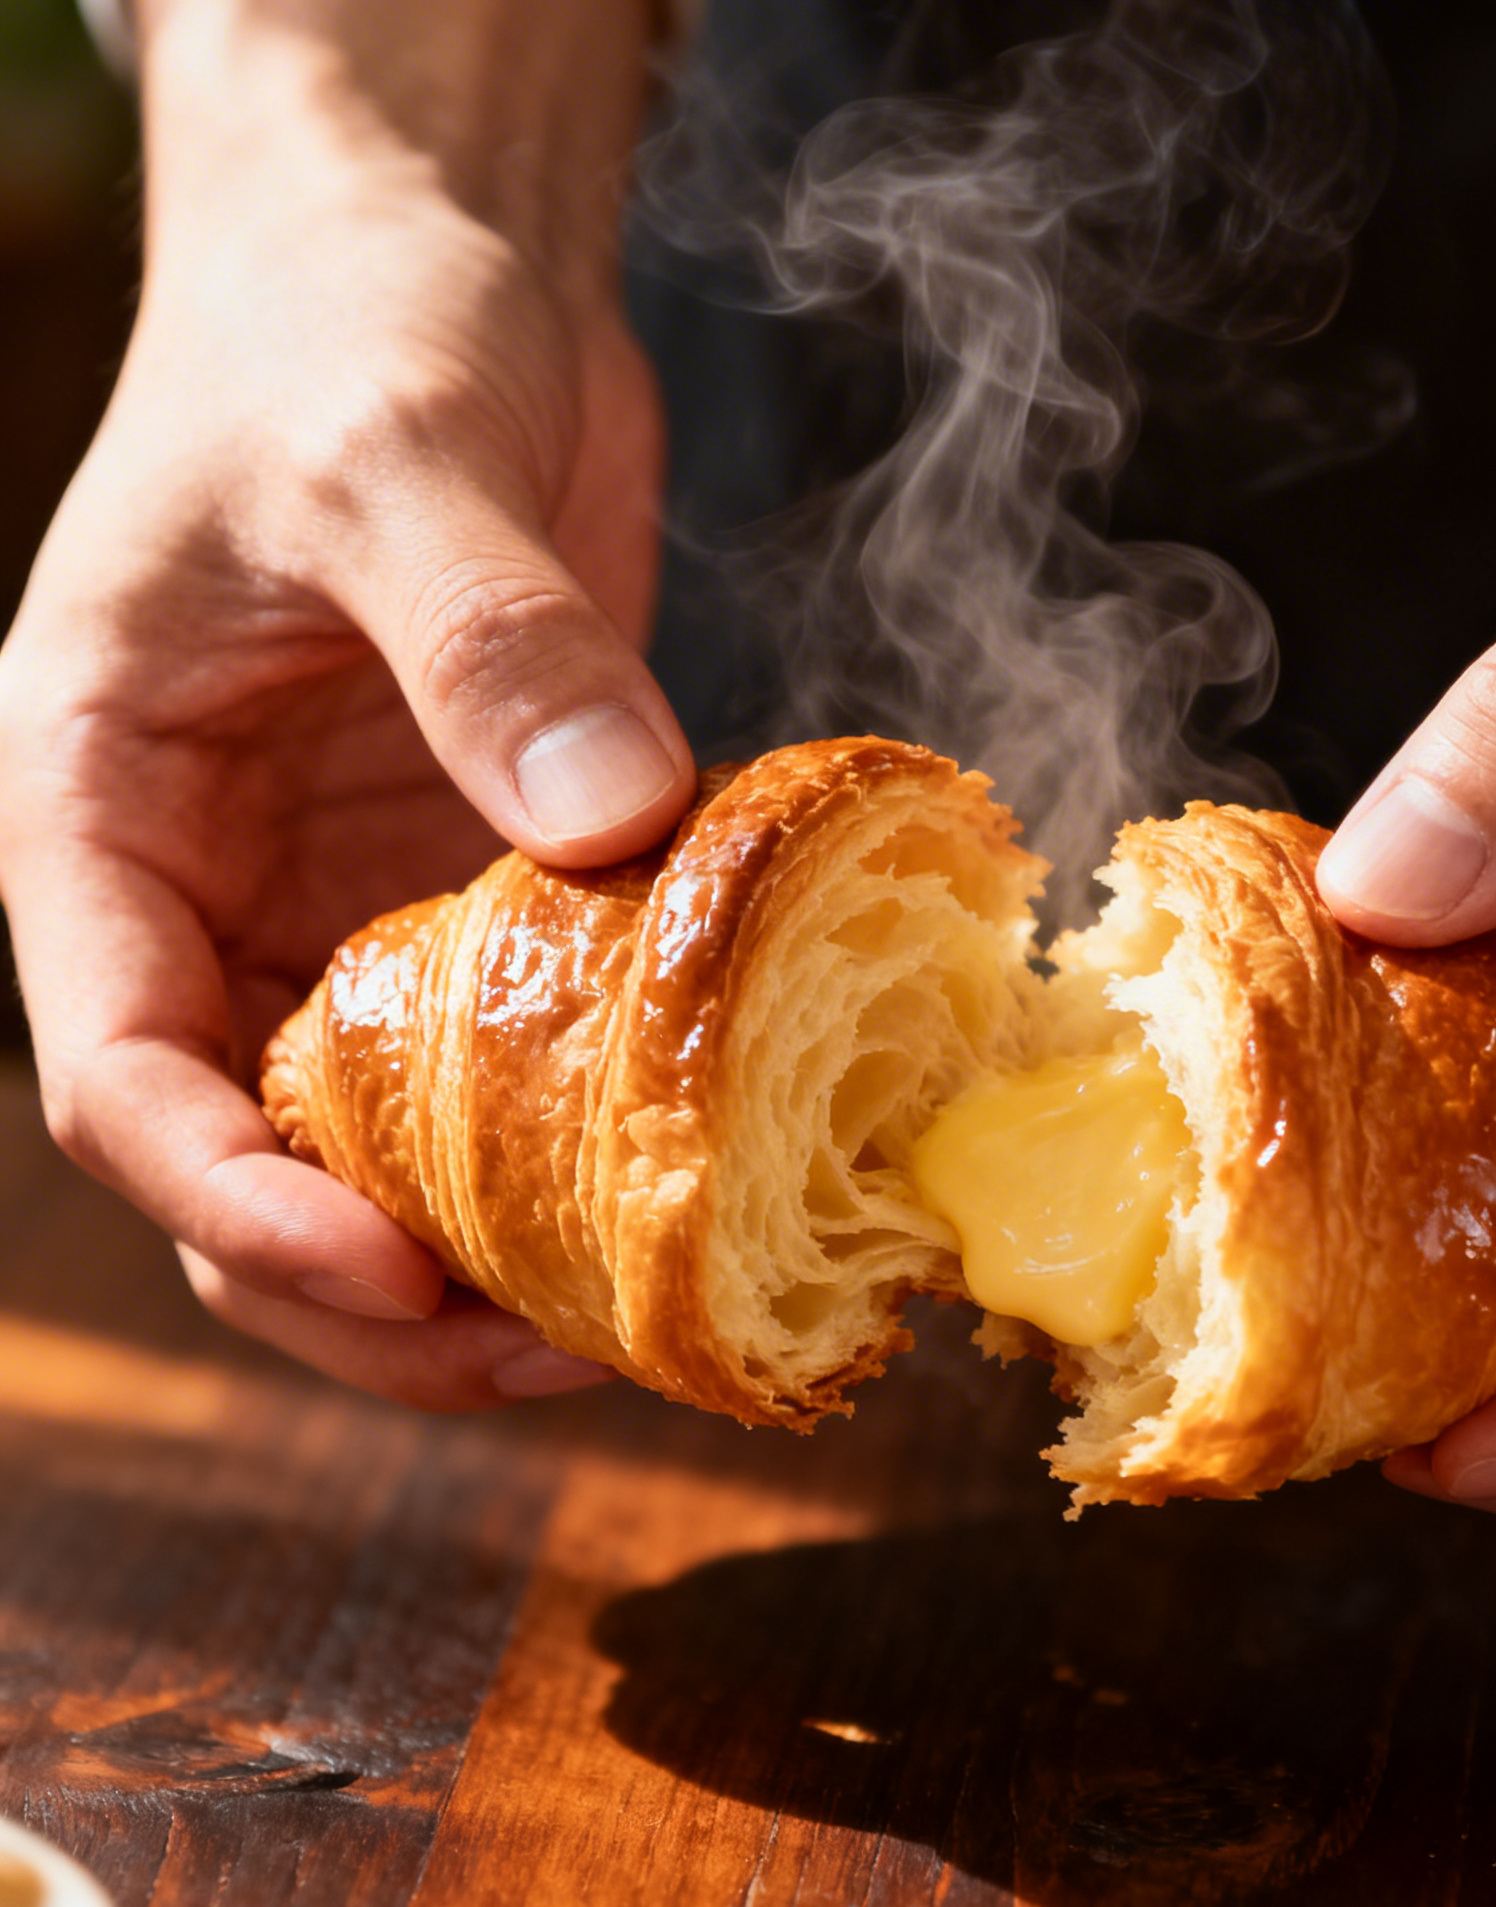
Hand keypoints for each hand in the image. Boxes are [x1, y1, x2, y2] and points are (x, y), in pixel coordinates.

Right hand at [0, 0, 692, 1407]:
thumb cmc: (352, 323)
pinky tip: (691, 1170)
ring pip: (385, 1139)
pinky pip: (515, 1046)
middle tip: (553, 1352)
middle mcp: (214, 887)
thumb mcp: (394, 460)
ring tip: (639, 1309)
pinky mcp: (476, 879)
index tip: (391, 1282)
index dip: (237, 1204)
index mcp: (102, 811)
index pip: (120, 1070)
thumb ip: (485, 642)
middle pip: (252, 1162)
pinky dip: (587, 1127)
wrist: (436, 264)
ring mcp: (348, 896)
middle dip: (380, 1288)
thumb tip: (607, 823)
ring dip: (494, 1244)